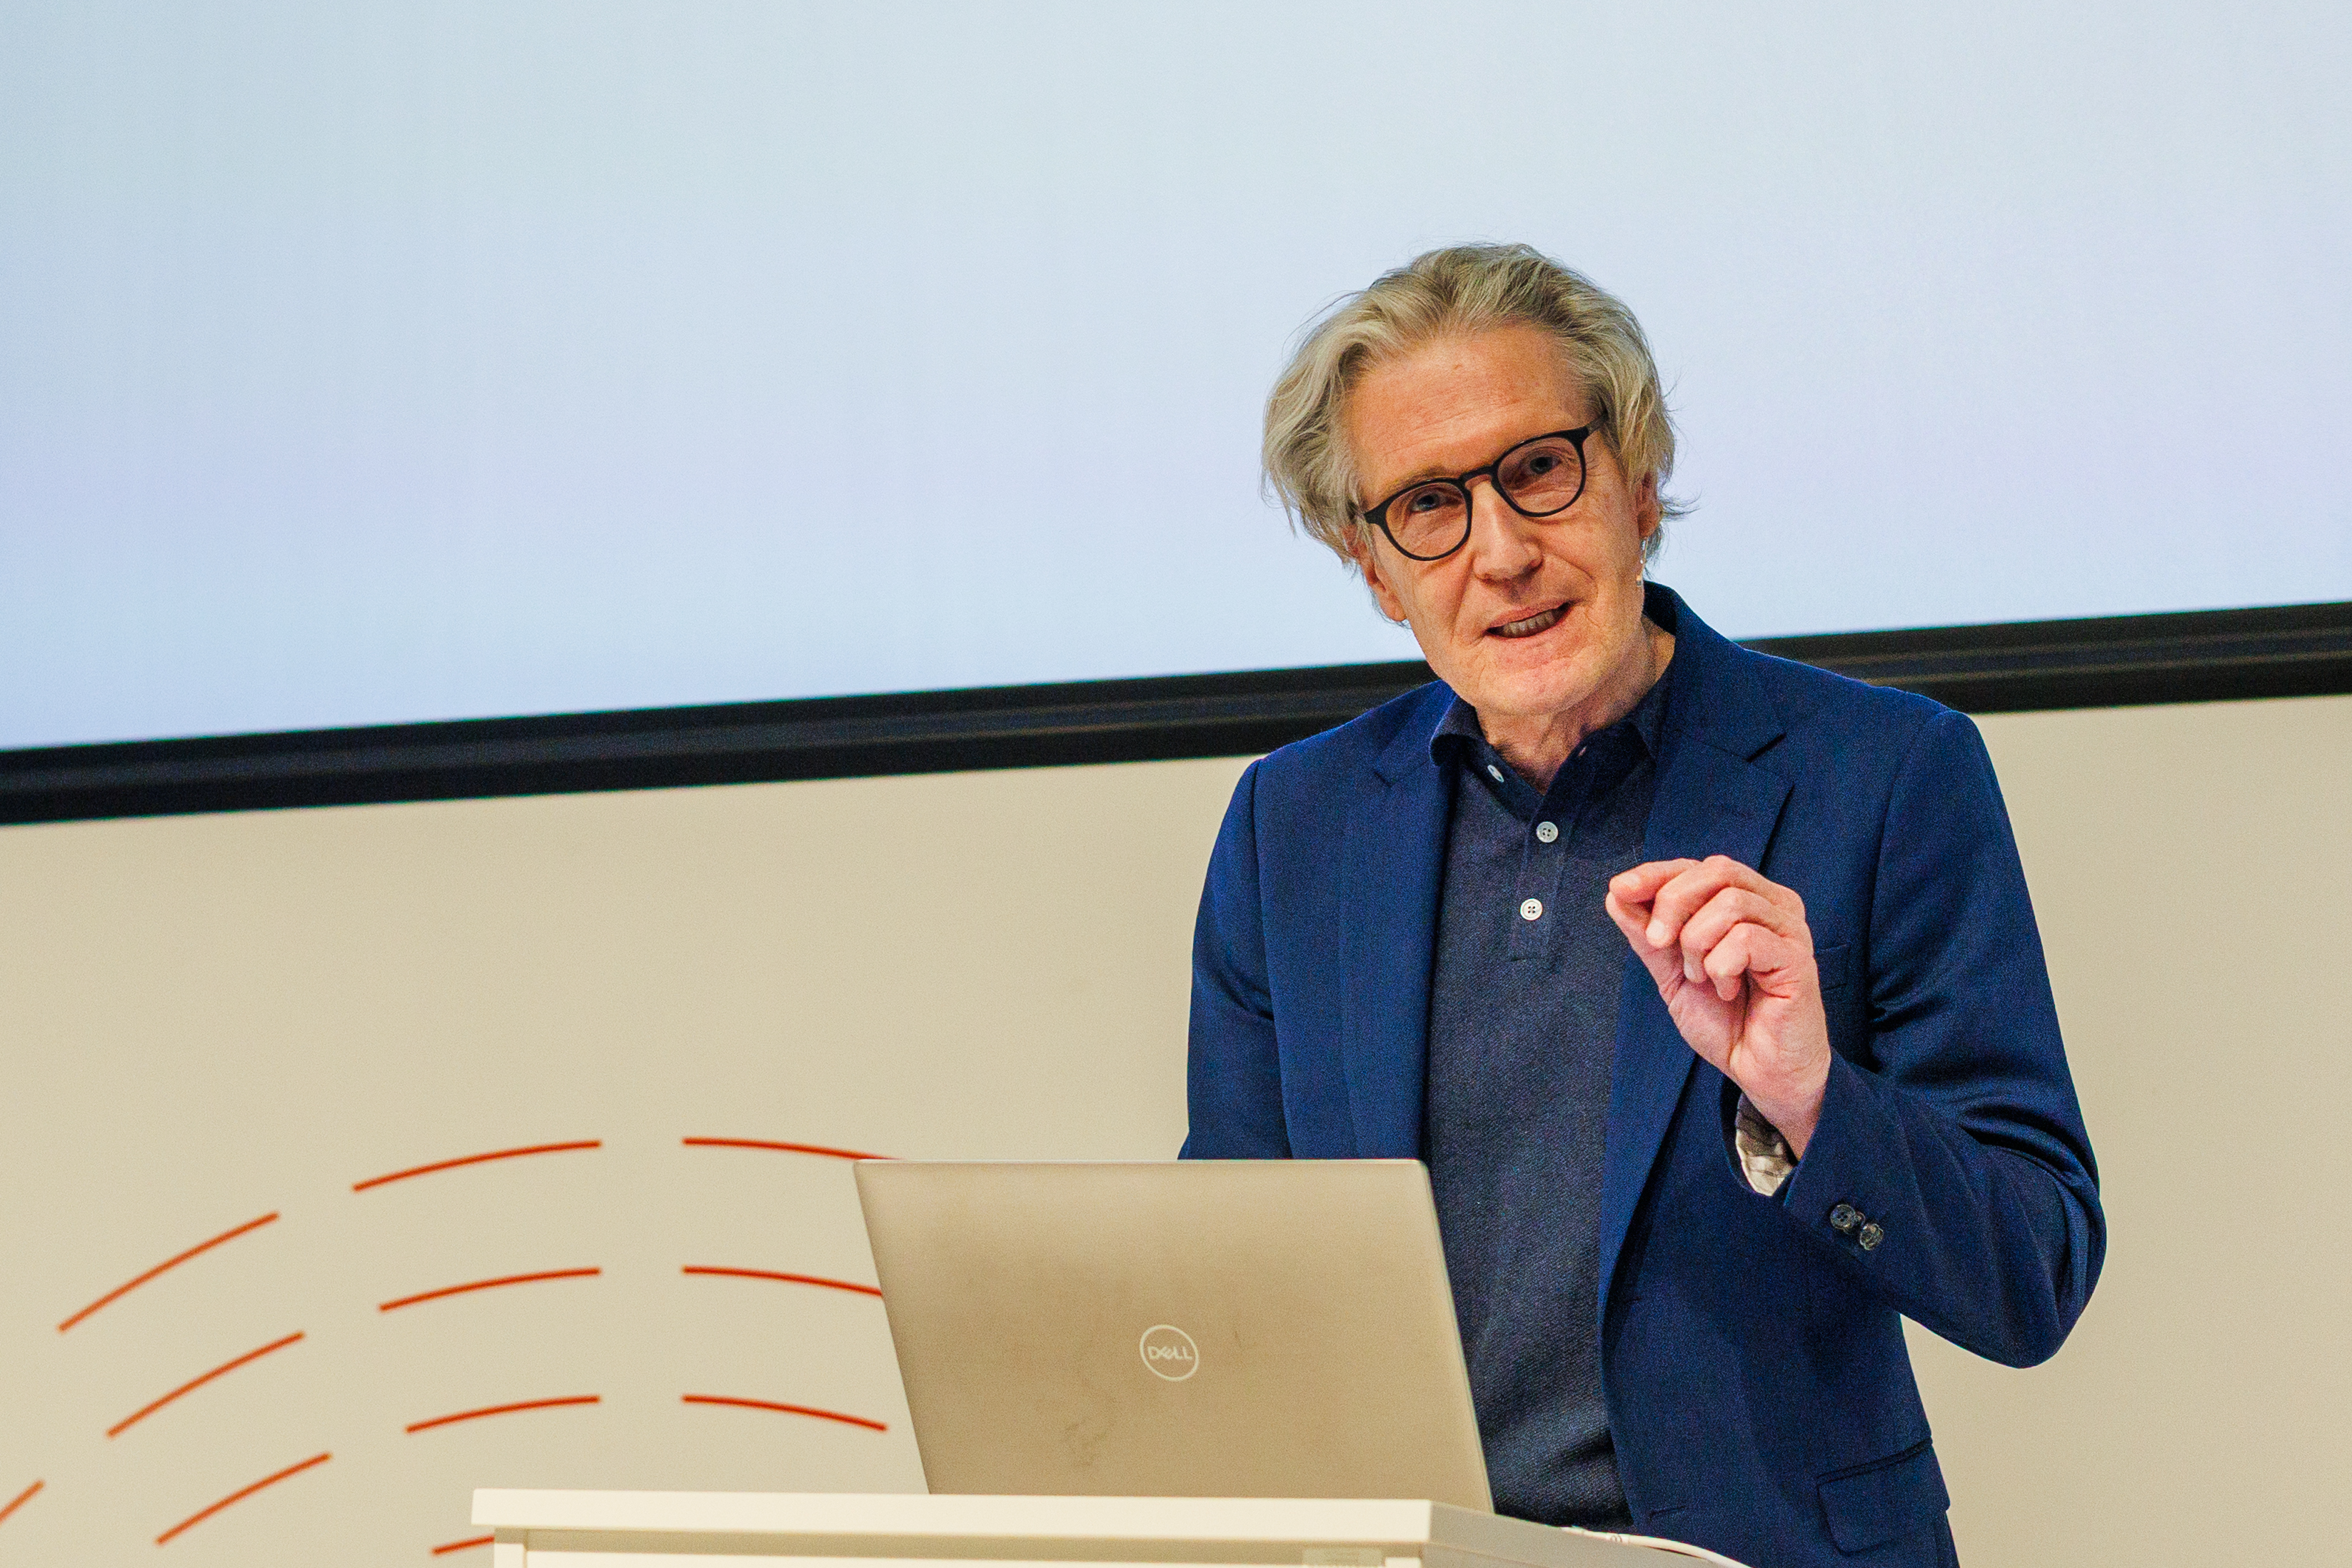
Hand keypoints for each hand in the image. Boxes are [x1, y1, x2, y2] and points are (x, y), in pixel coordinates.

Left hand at [1605, 855, 1830, 1155]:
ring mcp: (1790, 930)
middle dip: (1673, 903)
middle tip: (1659, 944)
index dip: (1657, 873)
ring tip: (1702, 979)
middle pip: (1717, 871)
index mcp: (1747, 901)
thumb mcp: (1673, 973)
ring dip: (1698, 944)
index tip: (1620, 889)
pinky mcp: (1798, 959)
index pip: (1700, 867)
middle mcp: (1774, 906)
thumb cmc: (1726, 1021)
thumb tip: (1616, 893)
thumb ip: (1648, 934)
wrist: (1758, 1073)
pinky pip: (1746, 939)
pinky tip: (1727, 990)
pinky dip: (1721, 966)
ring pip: (1730, 903)